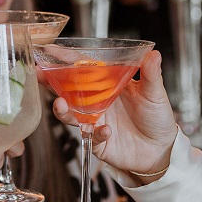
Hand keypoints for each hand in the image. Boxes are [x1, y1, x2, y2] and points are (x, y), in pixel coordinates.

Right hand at [50, 50, 177, 178]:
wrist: (161, 149)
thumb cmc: (156, 118)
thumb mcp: (155, 93)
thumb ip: (151, 74)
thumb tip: (154, 53)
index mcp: (107, 85)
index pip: (83, 69)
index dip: (66, 61)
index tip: (50, 52)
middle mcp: (97, 102)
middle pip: (68, 91)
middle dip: (51, 83)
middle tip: (40, 75)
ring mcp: (95, 122)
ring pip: (71, 115)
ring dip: (64, 110)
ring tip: (61, 104)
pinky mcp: (98, 141)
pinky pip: (91, 136)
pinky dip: (97, 133)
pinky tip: (106, 130)